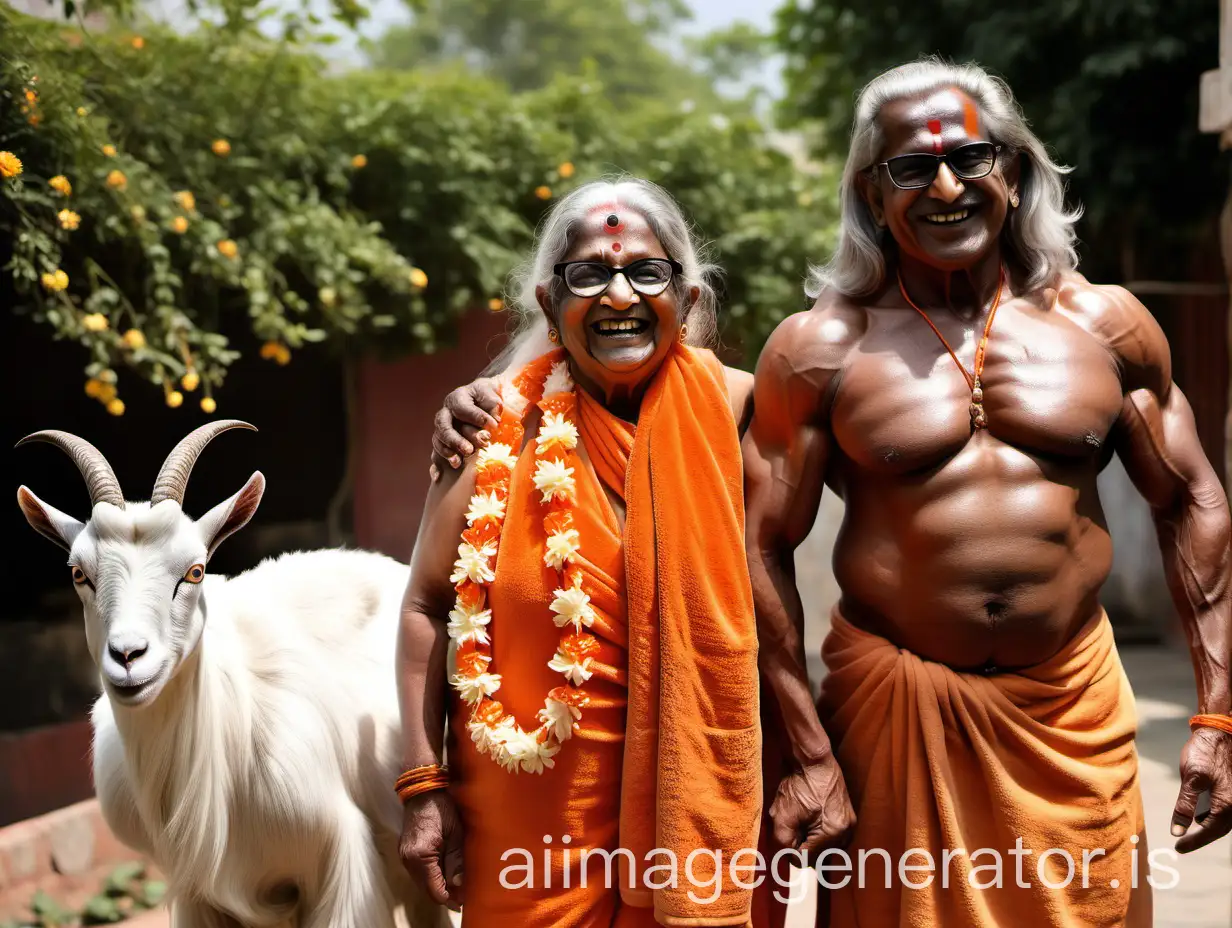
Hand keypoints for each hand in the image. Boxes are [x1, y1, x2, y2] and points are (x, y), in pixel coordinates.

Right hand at [399, 790, 465, 910]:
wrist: (423, 788)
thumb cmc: (442, 805)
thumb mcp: (456, 832)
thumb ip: (457, 860)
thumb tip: (459, 885)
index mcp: (420, 855)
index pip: (434, 889)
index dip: (450, 897)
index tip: (465, 899)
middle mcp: (408, 860)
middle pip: (427, 889)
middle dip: (446, 893)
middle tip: (465, 895)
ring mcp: (405, 856)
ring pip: (423, 882)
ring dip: (439, 885)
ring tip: (459, 885)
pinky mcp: (407, 851)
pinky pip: (420, 872)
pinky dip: (433, 875)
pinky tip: (447, 873)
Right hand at [430, 378, 501, 479]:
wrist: (484, 400)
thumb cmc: (489, 397)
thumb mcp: (492, 393)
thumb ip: (492, 402)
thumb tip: (494, 416)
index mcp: (457, 398)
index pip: (462, 408)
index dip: (477, 417)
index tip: (494, 426)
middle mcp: (446, 413)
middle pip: (444, 426)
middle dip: (456, 439)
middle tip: (470, 450)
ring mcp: (443, 429)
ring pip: (438, 440)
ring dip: (447, 452)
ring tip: (458, 463)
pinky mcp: (444, 443)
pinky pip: (435, 454)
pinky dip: (436, 466)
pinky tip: (438, 476)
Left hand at [769, 756, 855, 857]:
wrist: (814, 760)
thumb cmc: (799, 783)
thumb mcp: (782, 814)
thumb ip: (783, 841)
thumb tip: (787, 856)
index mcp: (832, 833)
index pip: (807, 859)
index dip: (790, 851)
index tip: (784, 838)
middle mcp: (846, 831)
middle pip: (819, 856)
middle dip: (803, 846)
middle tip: (792, 829)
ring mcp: (850, 824)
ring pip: (826, 847)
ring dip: (812, 841)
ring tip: (801, 823)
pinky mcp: (848, 817)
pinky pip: (832, 837)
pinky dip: (820, 833)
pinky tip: (810, 819)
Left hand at [1172, 725, 1231, 852]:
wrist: (1218, 733)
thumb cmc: (1204, 754)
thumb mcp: (1190, 779)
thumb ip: (1184, 806)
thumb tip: (1178, 830)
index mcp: (1226, 804)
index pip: (1209, 831)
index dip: (1193, 842)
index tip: (1178, 848)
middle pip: (1218, 830)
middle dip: (1201, 838)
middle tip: (1182, 845)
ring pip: (1222, 821)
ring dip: (1207, 828)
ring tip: (1190, 833)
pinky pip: (1224, 810)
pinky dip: (1212, 816)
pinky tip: (1200, 815)